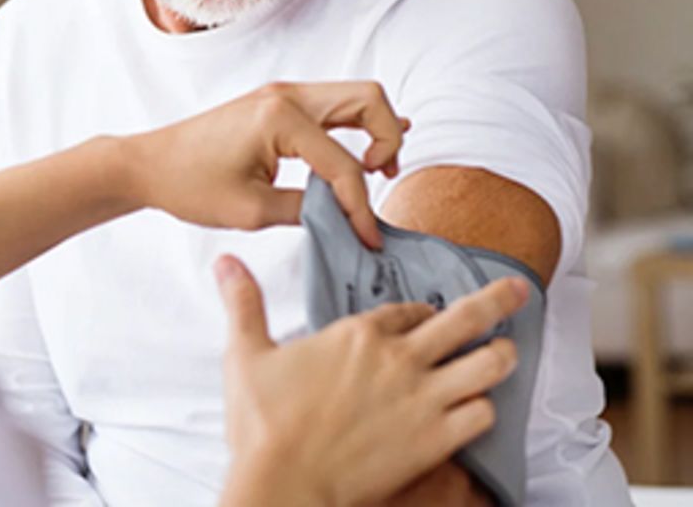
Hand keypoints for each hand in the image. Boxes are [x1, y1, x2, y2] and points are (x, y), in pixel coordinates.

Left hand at [126, 81, 407, 247]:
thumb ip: (308, 210)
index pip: (344, 164)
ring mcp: (282, 94)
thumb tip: (346, 217)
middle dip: (388, 139)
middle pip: (369, 99)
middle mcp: (286, 95)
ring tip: (378, 170)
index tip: (367, 239)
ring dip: (376, 129)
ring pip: (355, 96)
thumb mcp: (252, 210)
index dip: (361, 206)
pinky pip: (332, 106)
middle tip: (383, 179)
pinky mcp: (277, 104)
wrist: (149, 165)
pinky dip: (356, 124)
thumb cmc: (189, 184)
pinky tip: (371, 149)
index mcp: (280, 117)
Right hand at [215, 255, 525, 506]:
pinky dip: (486, 410)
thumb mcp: (245, 354)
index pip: (407, 309)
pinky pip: (482, 415)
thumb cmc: (263, 423)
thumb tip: (225, 262)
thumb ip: (243, 303)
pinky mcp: (436, 440)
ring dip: (500, 356)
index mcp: (358, 333)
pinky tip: (481, 409)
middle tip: (519, 289)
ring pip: (488, 365)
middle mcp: (399, 358)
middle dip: (497, 299)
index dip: (420, 310)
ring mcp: (423, 399)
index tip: (424, 314)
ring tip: (507, 351)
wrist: (286, 483)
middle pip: (464, 319)